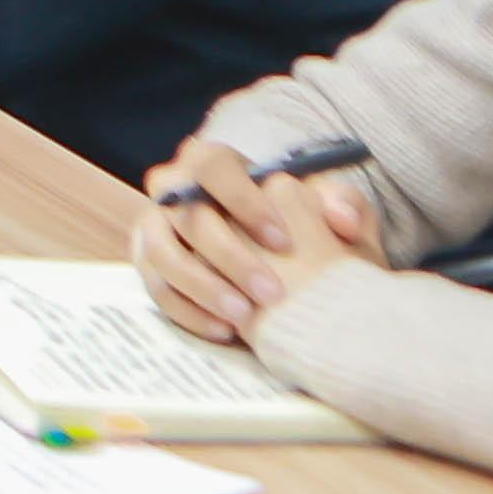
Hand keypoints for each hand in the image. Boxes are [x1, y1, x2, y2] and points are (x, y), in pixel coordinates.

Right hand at [134, 147, 384, 342]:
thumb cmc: (300, 225)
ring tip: (243, 318)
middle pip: (187, 216)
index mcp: (212, 163)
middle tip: (271, 294)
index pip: (212, 167)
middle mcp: (174, 189)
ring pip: (163, 254)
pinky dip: (187, 311)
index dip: (243, 202)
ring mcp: (154, 227)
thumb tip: (342, 219)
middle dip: (229, 257)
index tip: (283, 242)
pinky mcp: (147, 264)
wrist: (277, 256)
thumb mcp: (328, 208)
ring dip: (201, 288)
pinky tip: (224, 330)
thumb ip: (345, 203)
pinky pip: (155, 289)